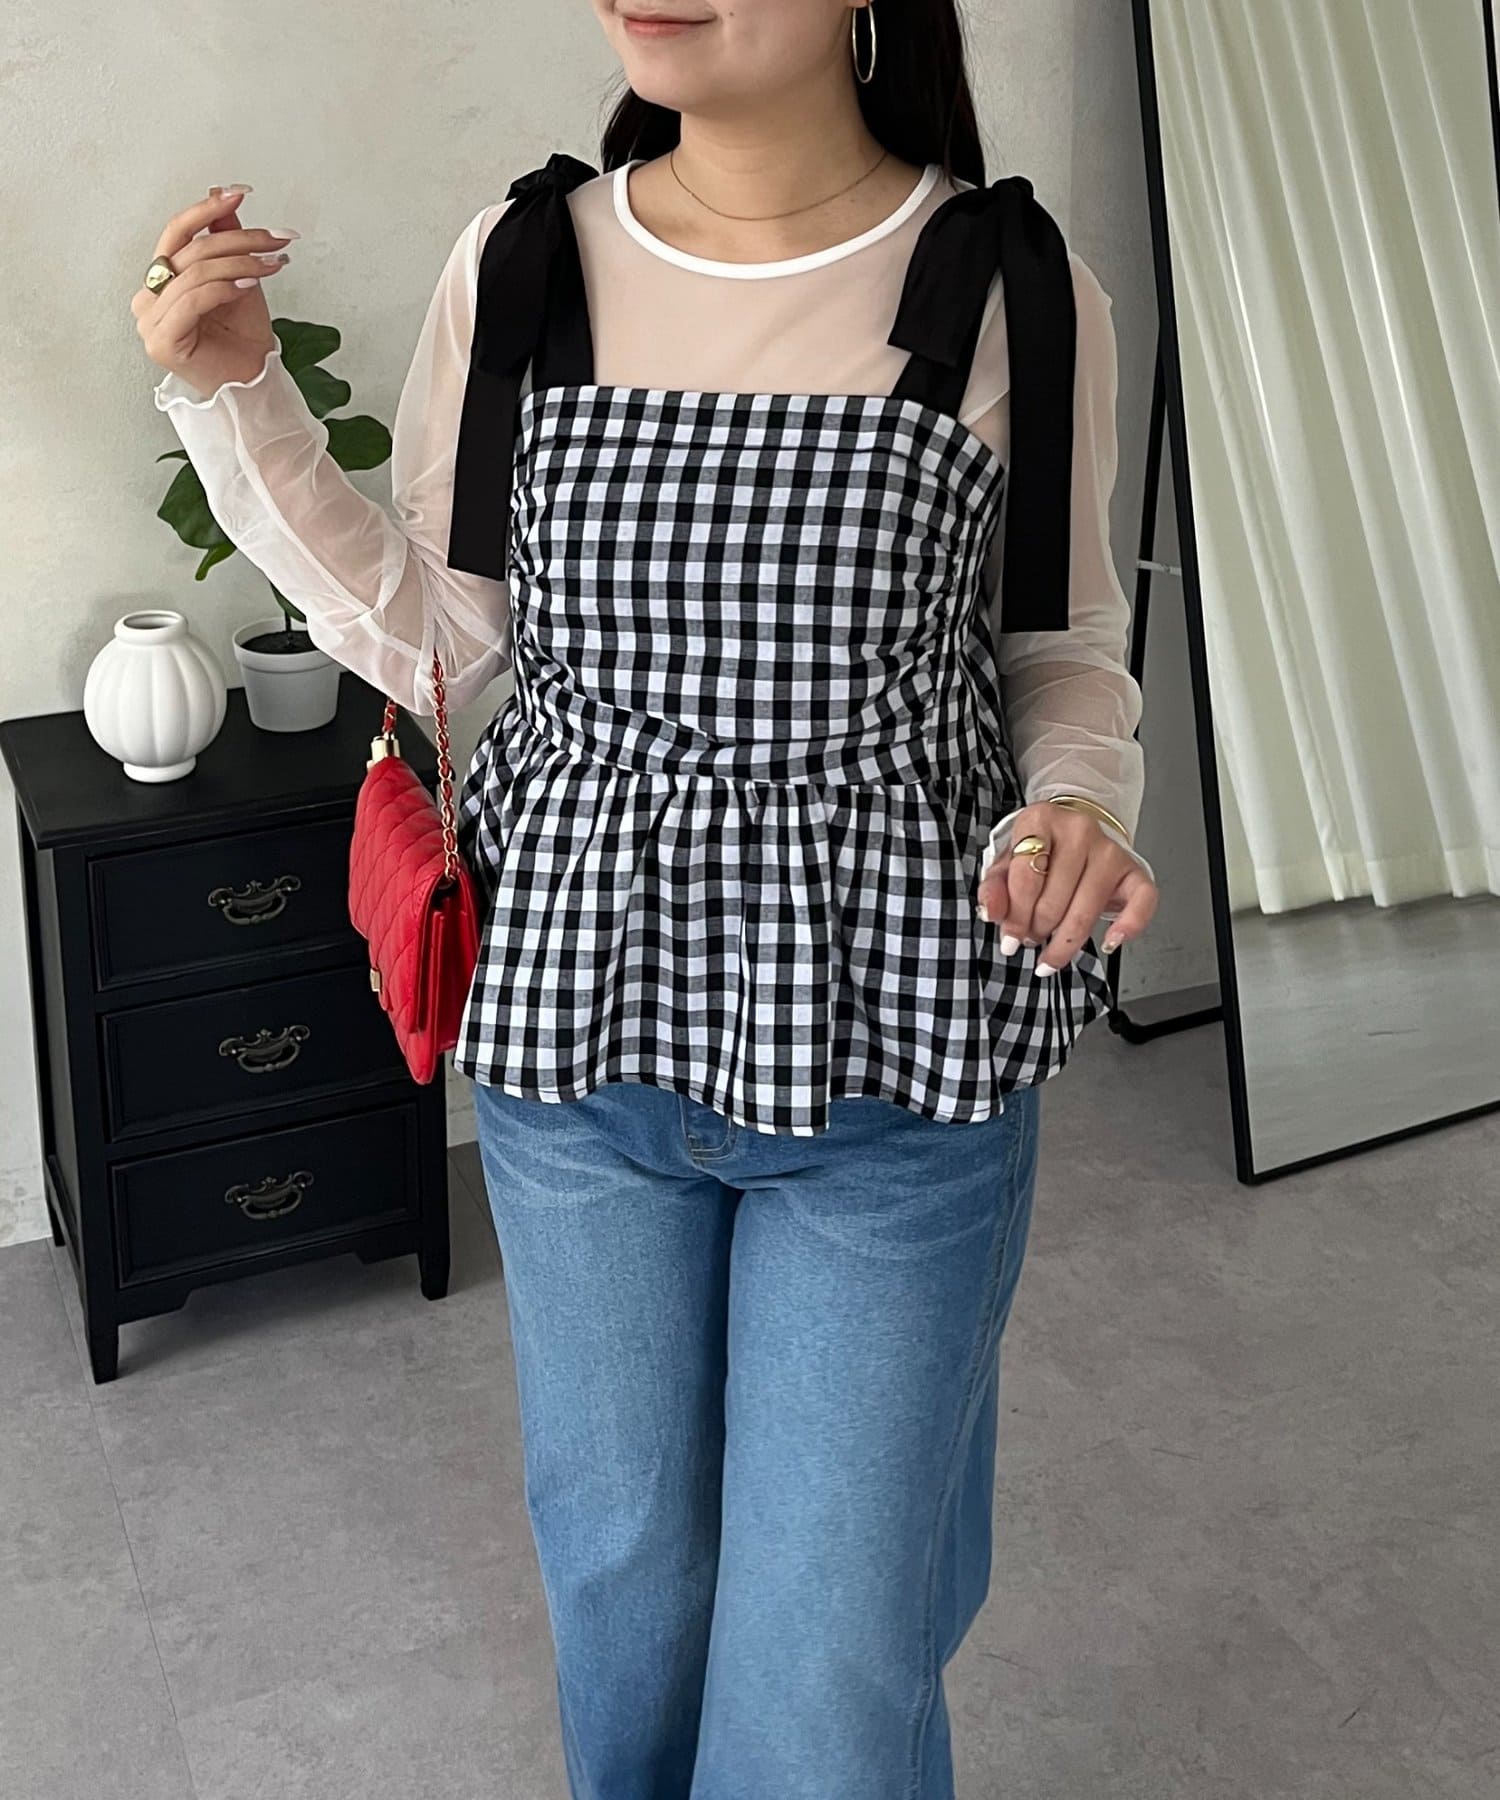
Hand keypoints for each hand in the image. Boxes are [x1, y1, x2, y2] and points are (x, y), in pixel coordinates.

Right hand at [132, 186, 294, 399]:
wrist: (254, 384)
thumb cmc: (244, 340)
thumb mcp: (238, 278)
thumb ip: (224, 240)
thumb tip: (221, 194)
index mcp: (160, 282)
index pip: (176, 234)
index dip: (206, 210)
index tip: (240, 192)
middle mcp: (147, 299)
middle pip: (190, 251)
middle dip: (238, 239)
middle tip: (276, 236)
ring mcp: (149, 321)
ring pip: (196, 273)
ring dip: (242, 263)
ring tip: (274, 262)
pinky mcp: (162, 341)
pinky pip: (194, 299)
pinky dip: (225, 287)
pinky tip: (250, 284)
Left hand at [976, 801, 1158, 974]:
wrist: (1073, 829)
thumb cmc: (1039, 849)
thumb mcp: (1006, 862)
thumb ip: (994, 888)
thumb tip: (991, 912)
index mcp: (1040, 821)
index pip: (1026, 878)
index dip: (1015, 917)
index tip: (1010, 939)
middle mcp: (1079, 830)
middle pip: (1055, 899)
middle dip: (1038, 930)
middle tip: (1031, 938)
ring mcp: (1110, 850)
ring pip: (1087, 910)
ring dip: (1066, 942)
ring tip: (1053, 951)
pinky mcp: (1134, 869)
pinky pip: (1142, 901)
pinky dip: (1129, 926)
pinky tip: (1110, 942)